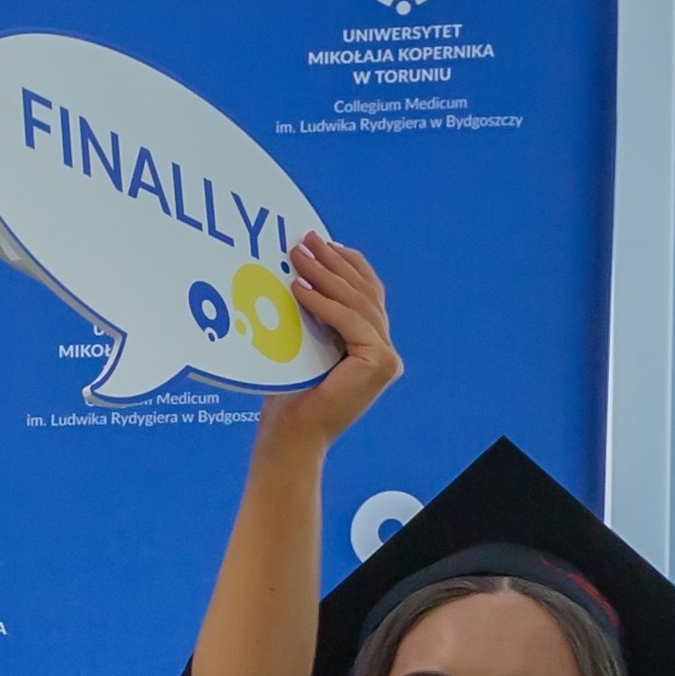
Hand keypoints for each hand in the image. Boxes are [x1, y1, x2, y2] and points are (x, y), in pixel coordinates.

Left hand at [257, 234, 400, 451]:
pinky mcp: (379, 362)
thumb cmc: (288, 397)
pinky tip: (299, 288)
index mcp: (372, 347)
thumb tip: (300, 271)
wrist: (291, 436)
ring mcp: (386, 357)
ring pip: (357, 304)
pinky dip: (323, 303)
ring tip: (298, 256)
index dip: (348, 265)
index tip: (325, 242)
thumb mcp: (305, 345)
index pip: (366, 295)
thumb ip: (316, 316)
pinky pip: (349, 322)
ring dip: (325, 276)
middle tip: (307, 240)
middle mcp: (385, 351)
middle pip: (363, 295)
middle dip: (333, 263)